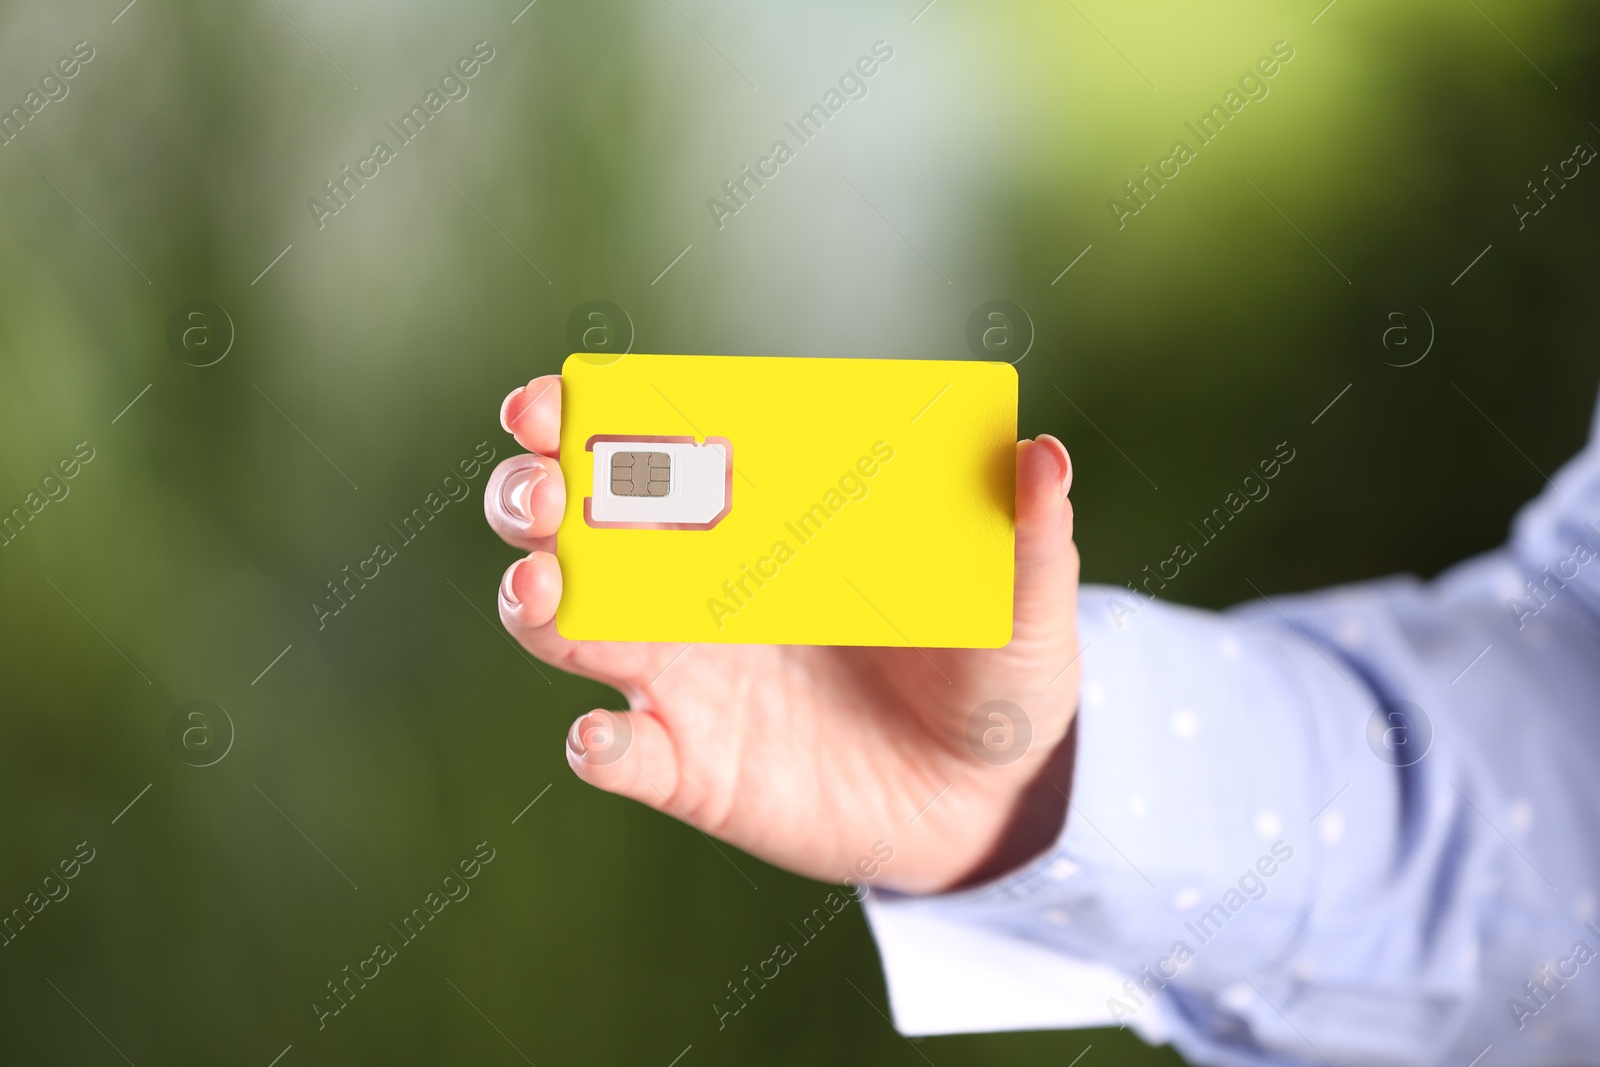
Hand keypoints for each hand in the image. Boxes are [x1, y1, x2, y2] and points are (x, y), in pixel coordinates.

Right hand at [484, 375, 1081, 892]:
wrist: (987, 795)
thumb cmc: (991, 670)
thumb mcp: (1021, 599)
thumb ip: (1028, 533)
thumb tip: (1041, 453)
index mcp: (759, 522)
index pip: (655, 452)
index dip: (585, 421)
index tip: (550, 402)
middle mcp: (699, 590)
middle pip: (576, 530)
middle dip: (533, 498)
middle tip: (543, 489)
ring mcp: (686, 680)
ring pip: (570, 630)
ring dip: (535, 606)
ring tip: (541, 590)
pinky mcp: (690, 767)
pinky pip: (620, 755)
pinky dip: (599, 747)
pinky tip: (605, 736)